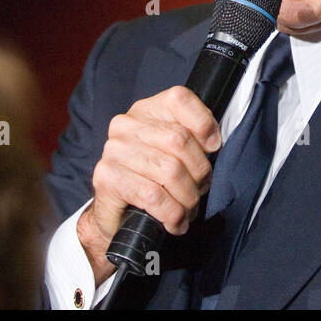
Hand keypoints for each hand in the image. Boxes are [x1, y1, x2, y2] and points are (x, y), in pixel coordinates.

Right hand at [78, 87, 221, 284]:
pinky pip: (153, 196)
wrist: (117, 215)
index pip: (179, 98)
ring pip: (169, 171)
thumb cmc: (154, 180)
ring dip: (187, 198)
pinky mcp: (106, 177)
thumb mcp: (176, 153)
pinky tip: (175, 222)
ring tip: (188, 210)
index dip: (203, 123)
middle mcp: (126, 125)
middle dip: (199, 172)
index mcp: (146, 110)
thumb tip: (213, 142)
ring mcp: (113, 150)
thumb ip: (193, 138)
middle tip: (201, 190)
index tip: (213, 148)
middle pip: (179, 139)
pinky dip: (172, 214)